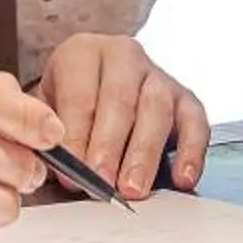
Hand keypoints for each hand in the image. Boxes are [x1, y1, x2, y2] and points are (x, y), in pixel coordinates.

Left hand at [33, 35, 209, 199]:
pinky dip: (191, 152)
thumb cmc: (66, 108)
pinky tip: (183, 179)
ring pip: (156, 109)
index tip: (70, 172)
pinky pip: (195, 122)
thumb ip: (49, 136)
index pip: (79, 95)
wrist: (92, 95)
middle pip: (119, 99)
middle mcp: (122, 56)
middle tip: (101, 181)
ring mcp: (157, 75)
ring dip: (143, 153)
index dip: (75, 136)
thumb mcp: (47, 113)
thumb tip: (54, 169)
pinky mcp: (185, 98)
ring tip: (132, 188)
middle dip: (109, 146)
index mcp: (82, 53)